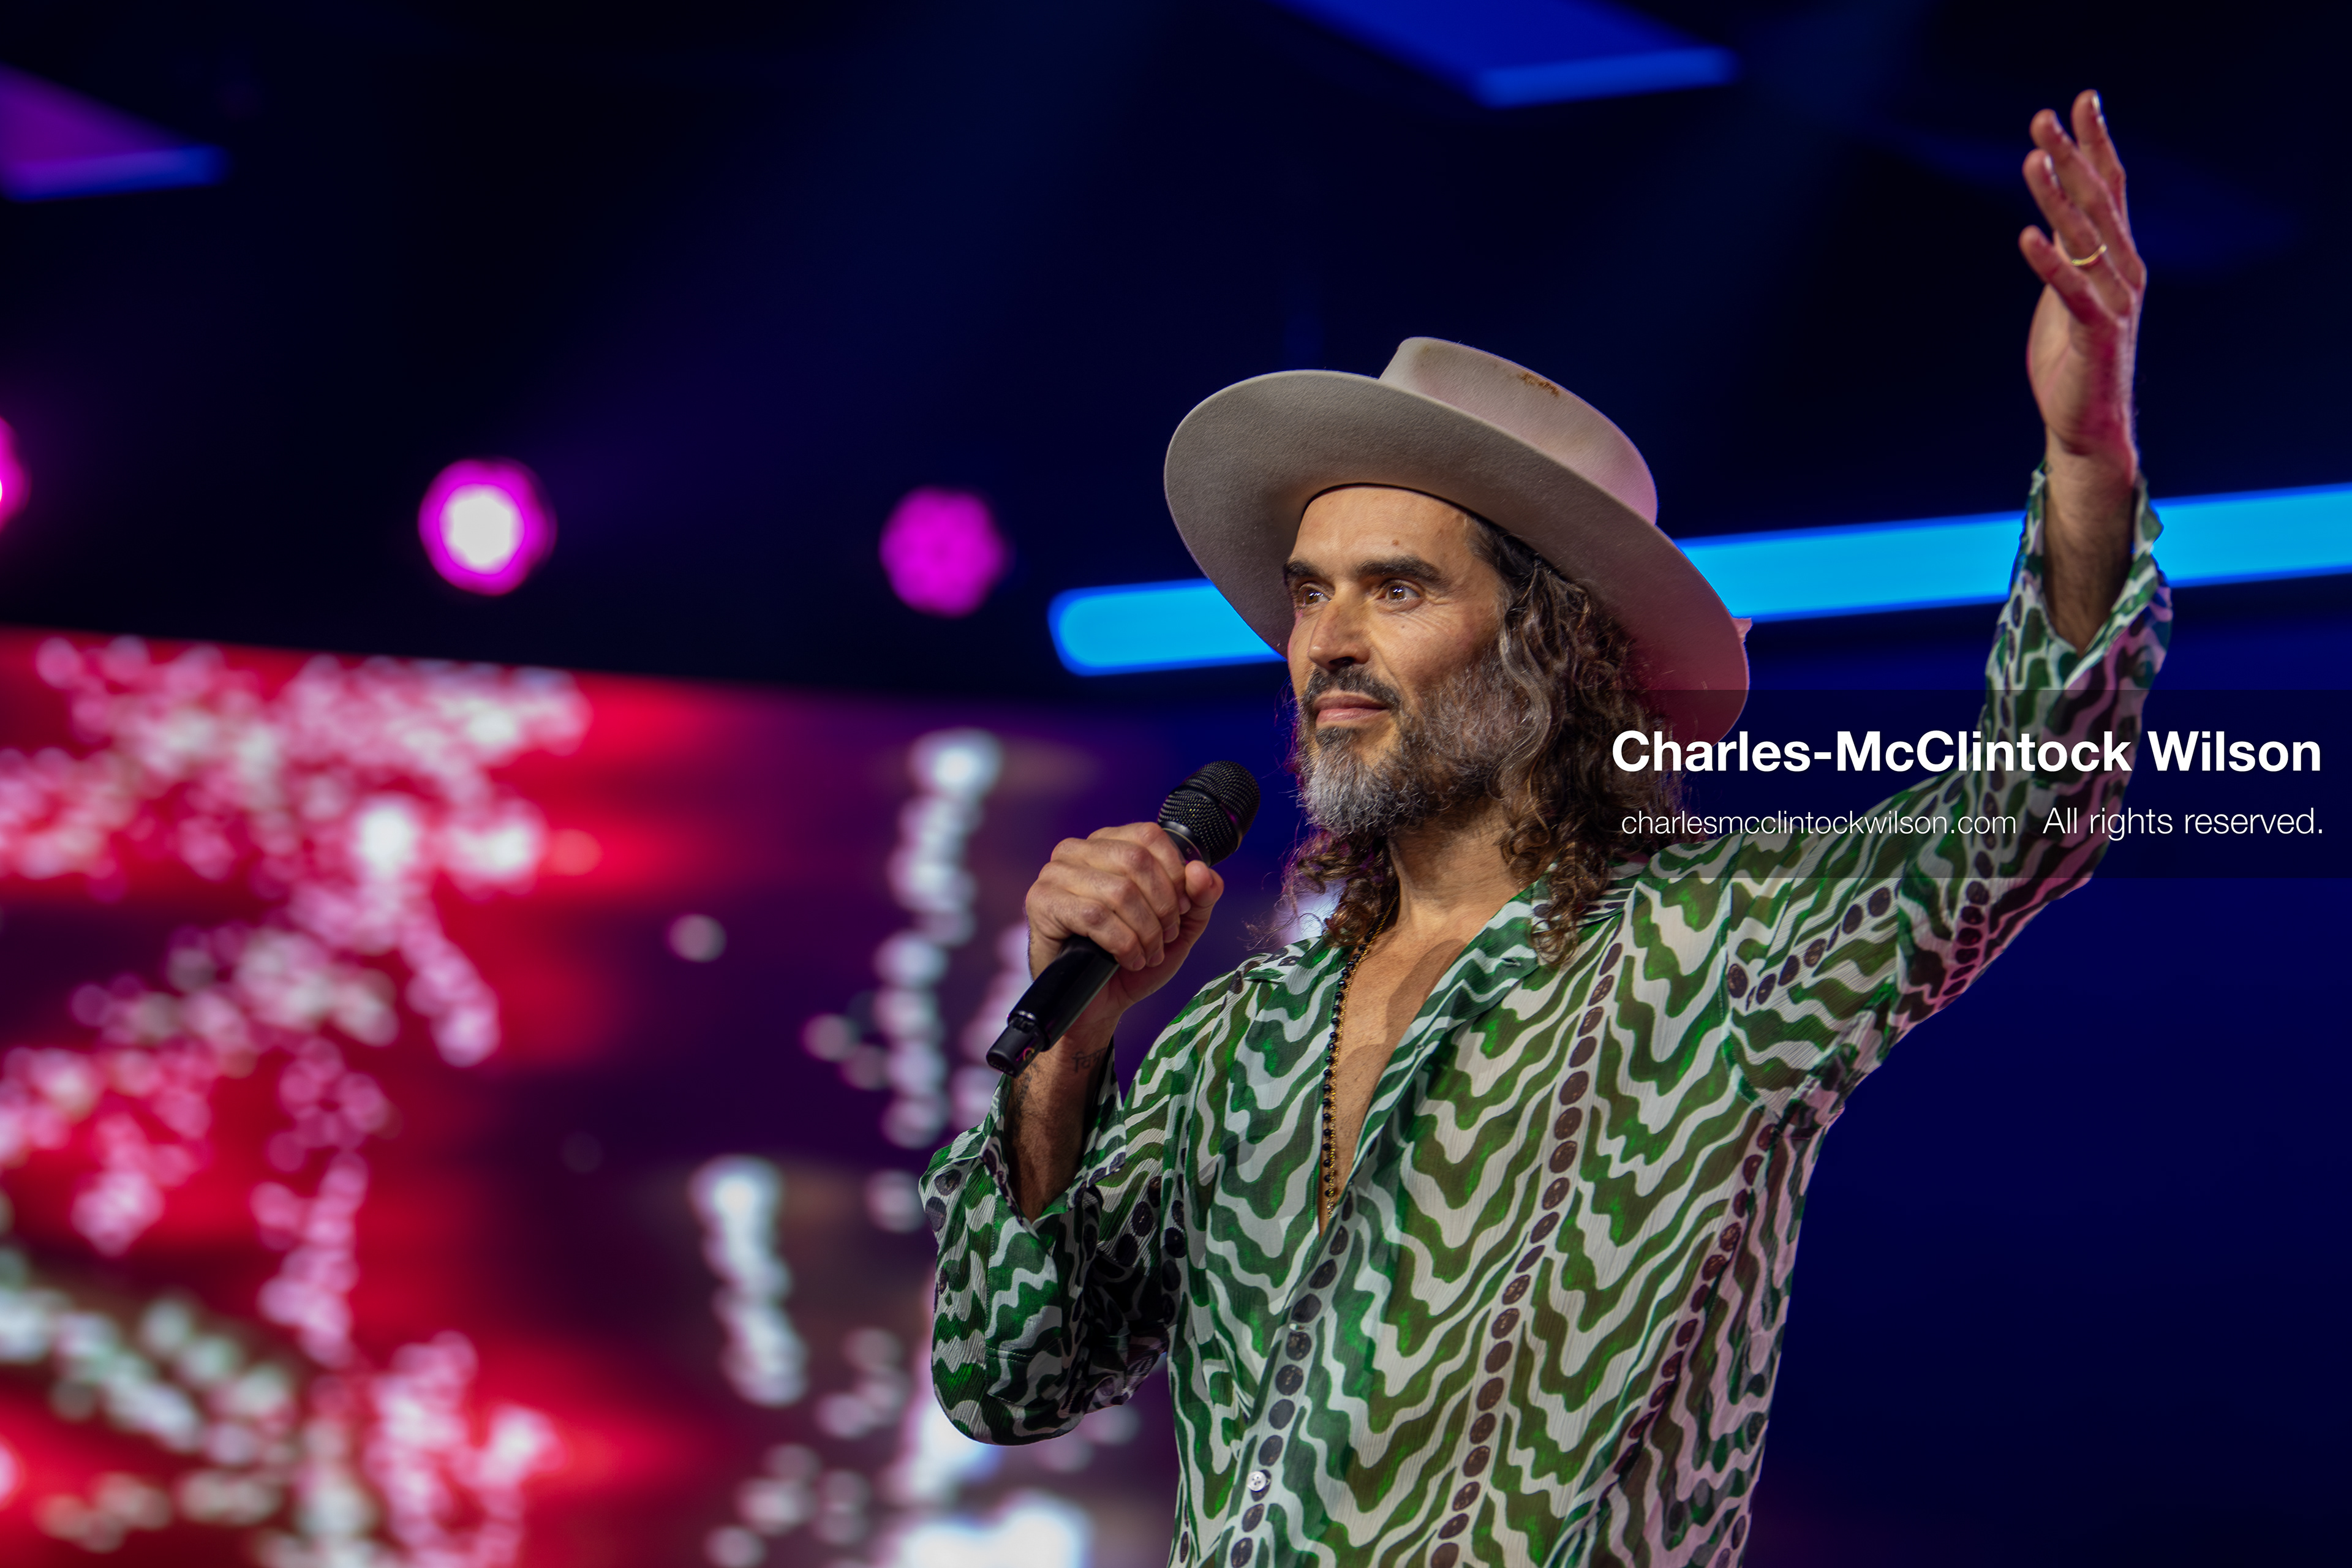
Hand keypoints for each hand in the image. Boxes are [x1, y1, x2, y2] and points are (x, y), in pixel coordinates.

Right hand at [1024, 823, 1224, 1055]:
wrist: (1099, 1003)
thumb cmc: (1134, 957)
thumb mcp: (1180, 926)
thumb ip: (1200, 897)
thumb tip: (1202, 872)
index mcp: (1108, 844)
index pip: (1149, 835)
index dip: (1175, 874)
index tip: (1183, 908)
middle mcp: (1077, 851)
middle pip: (1136, 860)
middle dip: (1162, 906)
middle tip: (1166, 936)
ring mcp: (1054, 874)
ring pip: (1118, 891)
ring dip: (1145, 931)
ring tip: (1147, 953)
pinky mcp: (1041, 903)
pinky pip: (1094, 915)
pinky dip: (1123, 943)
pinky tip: (1127, 960)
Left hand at [2018, 89, 2145, 645]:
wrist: (2088, 424)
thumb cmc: (2072, 358)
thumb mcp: (2064, 295)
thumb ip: (2064, 258)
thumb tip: (2048, 220)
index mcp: (2114, 258)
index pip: (2108, 188)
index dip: (2094, 144)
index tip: (2079, 102)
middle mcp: (2122, 272)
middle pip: (2098, 201)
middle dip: (2071, 156)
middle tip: (2044, 115)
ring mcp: (2113, 302)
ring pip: (2085, 239)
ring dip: (2058, 197)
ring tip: (2032, 159)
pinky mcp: (2095, 334)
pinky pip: (2071, 292)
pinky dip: (2049, 264)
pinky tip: (2027, 235)